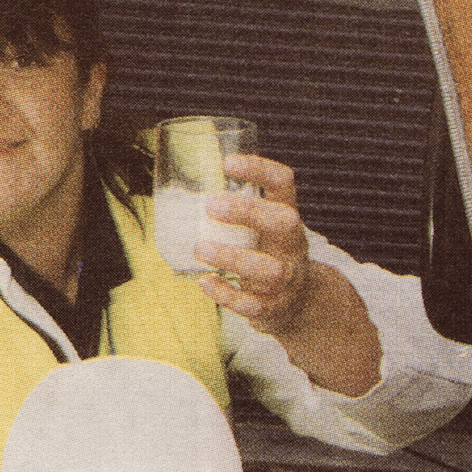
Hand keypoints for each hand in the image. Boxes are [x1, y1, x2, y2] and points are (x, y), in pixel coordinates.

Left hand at [194, 153, 312, 333]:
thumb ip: (235, 213)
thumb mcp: (261, 230)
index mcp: (287, 218)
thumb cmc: (266, 255)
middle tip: (211, 205)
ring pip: (270, 269)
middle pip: (285, 222)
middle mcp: (293, 246)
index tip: (228, 163)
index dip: (261, 169)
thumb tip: (173, 193)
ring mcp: (287, 279)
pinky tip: (205, 282)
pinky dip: (226, 295)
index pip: (284, 183)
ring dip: (233, 257)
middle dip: (249, 212)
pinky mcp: (274, 308)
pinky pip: (253, 304)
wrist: (297, 303)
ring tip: (200, 248)